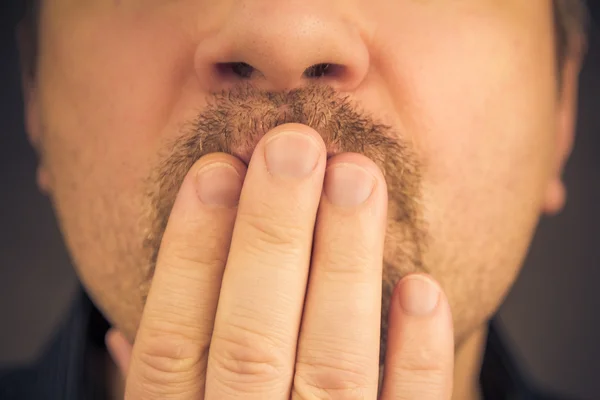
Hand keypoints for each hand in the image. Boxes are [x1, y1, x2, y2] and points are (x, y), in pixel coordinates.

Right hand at [106, 124, 454, 398]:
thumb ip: (157, 395)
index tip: (214, 171)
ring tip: (354, 179)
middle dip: (270, 234)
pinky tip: (418, 285)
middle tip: (292, 147)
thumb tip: (127, 331)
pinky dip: (415, 355)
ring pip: (329, 366)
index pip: (176, 341)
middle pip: (250, 340)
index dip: (190, 251)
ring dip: (342, 265)